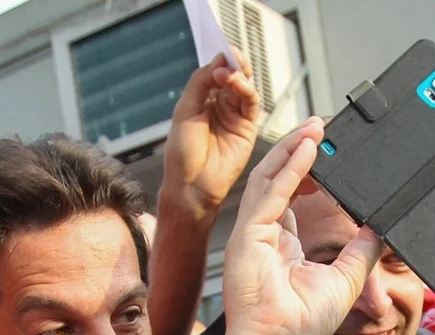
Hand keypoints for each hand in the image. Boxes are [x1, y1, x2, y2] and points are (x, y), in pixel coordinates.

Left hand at [162, 55, 262, 220]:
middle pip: (233, 76)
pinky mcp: (247, 128)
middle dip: (233, 63)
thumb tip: (218, 61)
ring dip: (239, 75)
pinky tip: (237, 85)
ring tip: (229, 74)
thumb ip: (201, 83)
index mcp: (202, 99)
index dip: (219, 60)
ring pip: (244, 87)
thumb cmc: (183, 153)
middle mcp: (220, 105)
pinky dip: (247, 90)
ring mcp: (235, 116)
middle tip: (231, 55)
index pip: (215, 72)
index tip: (220, 50)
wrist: (191, 185)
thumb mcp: (185, 110)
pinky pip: (251, 104)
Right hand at [216, 119, 383, 334]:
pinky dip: (289, 168)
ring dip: (293, 149)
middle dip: (300, 150)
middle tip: (323, 127)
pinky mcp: (246, 236)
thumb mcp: (345, 280)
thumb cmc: (301, 327)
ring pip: (269, 177)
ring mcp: (251, 234)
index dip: (309, 170)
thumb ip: (360, 250)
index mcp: (281, 245)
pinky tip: (309, 149)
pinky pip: (270, 192)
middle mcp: (263, 235)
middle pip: (278, 179)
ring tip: (317, 127)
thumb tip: (380, 226)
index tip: (330, 151)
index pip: (292, 195)